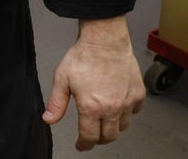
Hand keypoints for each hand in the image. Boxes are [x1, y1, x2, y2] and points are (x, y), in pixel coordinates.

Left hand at [43, 16, 144, 150]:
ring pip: (123, 126)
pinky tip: (119, 105)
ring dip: (113, 127)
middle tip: (92, 135)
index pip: (89, 136)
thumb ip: (56, 103)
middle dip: (99, 139)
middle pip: (108, 136)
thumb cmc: (83, 57)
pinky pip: (135, 112)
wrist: (105, 42)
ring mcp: (127, 102)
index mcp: (91, 107)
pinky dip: (127, 113)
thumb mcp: (62, 80)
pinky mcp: (139, 94)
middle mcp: (112, 108)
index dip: (84, 144)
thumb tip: (48, 119)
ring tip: (104, 120)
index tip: (81, 146)